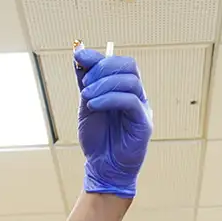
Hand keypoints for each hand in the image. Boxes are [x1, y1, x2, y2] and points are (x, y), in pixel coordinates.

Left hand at [75, 47, 151, 198]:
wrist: (102, 167)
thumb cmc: (97, 138)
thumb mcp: (86, 104)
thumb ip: (85, 81)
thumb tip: (79, 53)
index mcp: (124, 89)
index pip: (119, 62)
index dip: (98, 57)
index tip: (78, 58)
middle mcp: (136, 95)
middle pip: (129, 66)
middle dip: (103, 68)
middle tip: (84, 84)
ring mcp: (142, 107)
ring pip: (130, 81)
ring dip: (104, 84)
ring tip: (87, 97)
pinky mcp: (143, 122)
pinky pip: (130, 101)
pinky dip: (109, 98)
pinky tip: (94, 105)